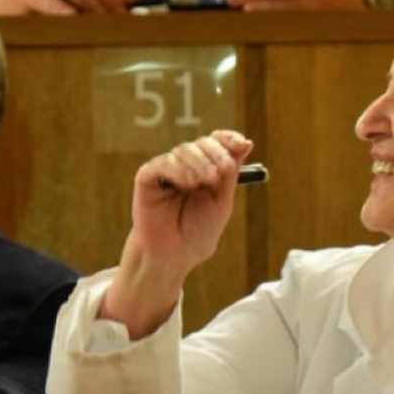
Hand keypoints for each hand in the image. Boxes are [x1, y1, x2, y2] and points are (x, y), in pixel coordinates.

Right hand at [128, 130, 252, 277]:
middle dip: (215, 154)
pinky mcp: (147, 178)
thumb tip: (247, 143)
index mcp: (205, 170)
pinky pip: (161, 164)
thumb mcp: (222, 200)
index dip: (227, 139)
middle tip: (219, 174)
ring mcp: (166, 171)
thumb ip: (231, 173)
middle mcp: (186, 167)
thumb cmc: (198, 231)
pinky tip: (187, 183)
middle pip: (201, 143)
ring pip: (183, 151)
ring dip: (198, 163)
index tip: (240, 144)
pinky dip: (177, 169)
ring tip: (203, 182)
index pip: (216, 143)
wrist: (175, 254)